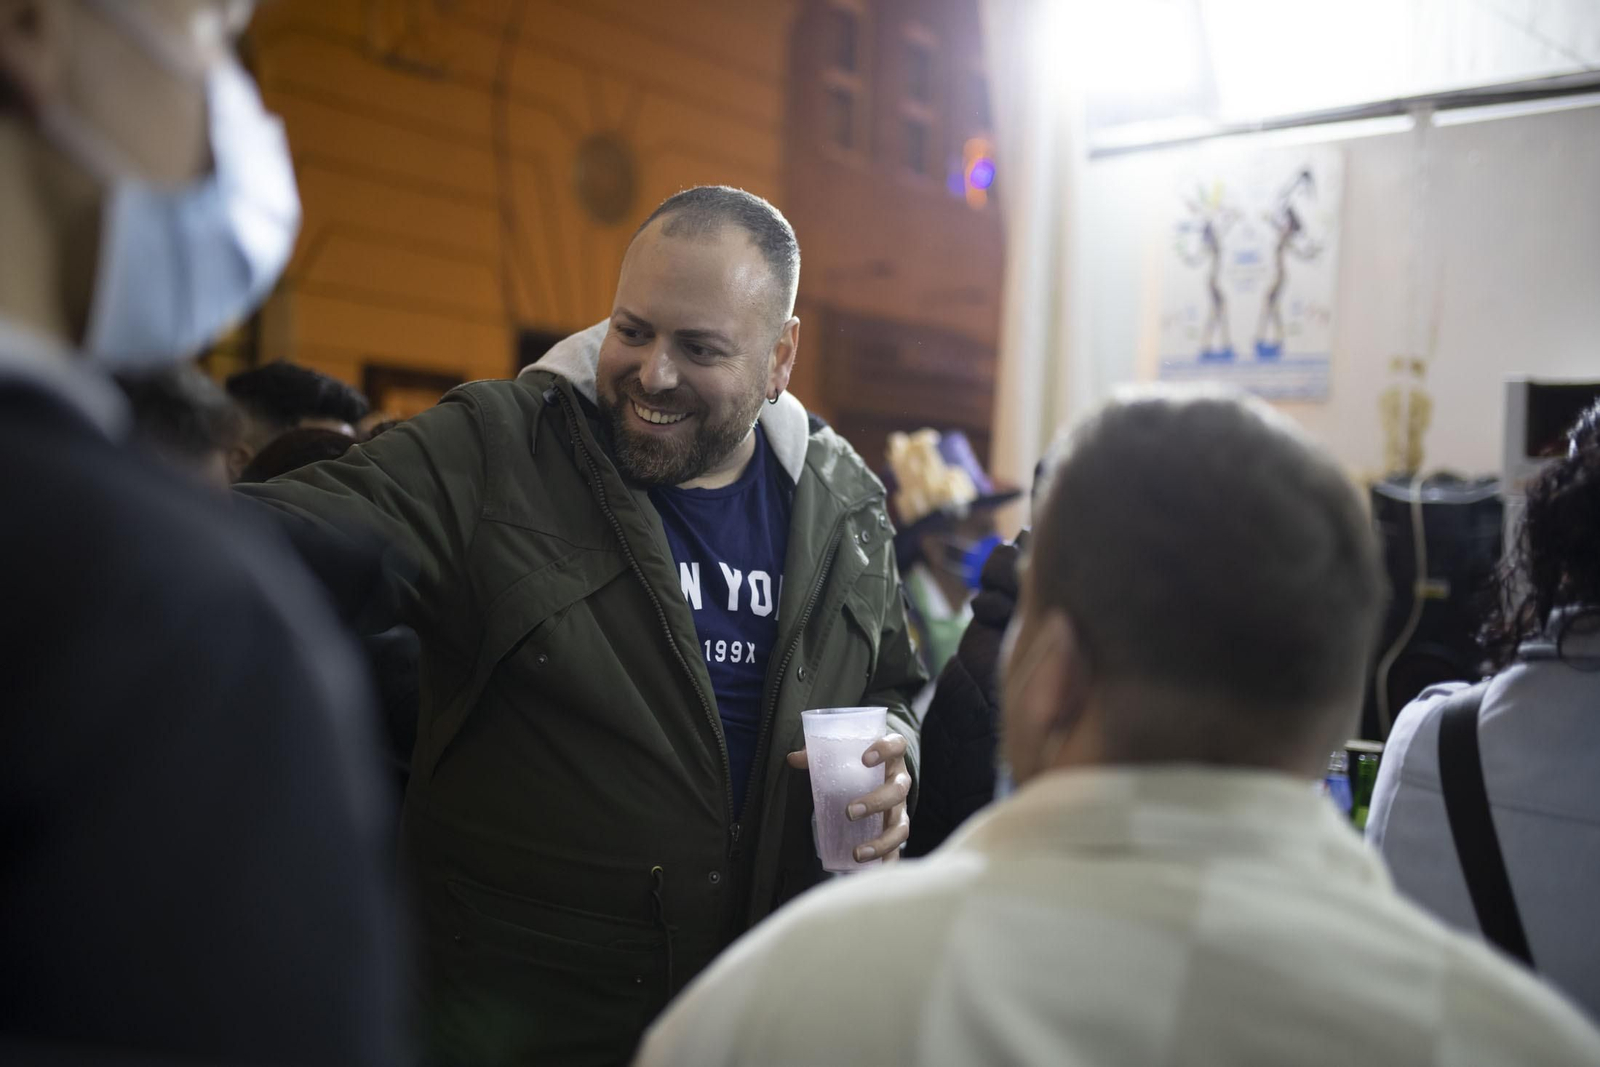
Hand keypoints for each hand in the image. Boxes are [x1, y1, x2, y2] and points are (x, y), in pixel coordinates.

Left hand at [787, 733, 910, 863]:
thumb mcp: (844, 754)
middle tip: (849, 812)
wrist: (882, 773)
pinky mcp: (897, 829)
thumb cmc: (860, 762)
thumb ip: (819, 755)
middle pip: (897, 791)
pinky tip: (874, 873)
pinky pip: (898, 849)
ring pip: (901, 826)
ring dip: (881, 842)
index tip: (865, 758)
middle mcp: (900, 781)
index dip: (885, 749)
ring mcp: (901, 808)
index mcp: (891, 756)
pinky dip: (888, 862)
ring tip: (857, 853)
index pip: (896, 745)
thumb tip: (793, 758)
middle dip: (875, 802)